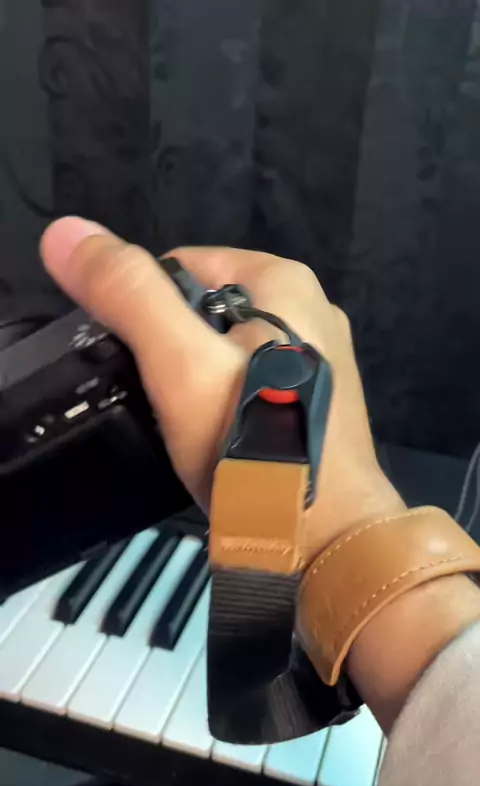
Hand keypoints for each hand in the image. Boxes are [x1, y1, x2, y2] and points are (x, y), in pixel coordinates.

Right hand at [41, 216, 403, 561]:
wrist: (325, 539)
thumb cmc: (253, 444)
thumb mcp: (180, 363)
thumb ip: (128, 296)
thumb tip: (67, 234)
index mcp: (284, 281)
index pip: (180, 265)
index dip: (142, 307)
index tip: (133, 360)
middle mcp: (310, 310)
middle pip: (202, 310)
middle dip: (170, 348)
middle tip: (159, 398)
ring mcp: (318, 360)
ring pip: (223, 352)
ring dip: (193, 381)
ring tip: (184, 424)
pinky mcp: (314, 403)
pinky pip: (247, 386)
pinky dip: (223, 405)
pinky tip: (215, 439)